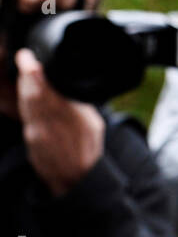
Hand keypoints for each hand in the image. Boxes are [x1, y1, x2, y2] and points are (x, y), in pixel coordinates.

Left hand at [15, 48, 103, 196]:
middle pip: (35, 95)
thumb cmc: (87, 149)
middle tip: (24, 59)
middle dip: (28, 76)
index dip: (37, 76)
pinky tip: (26, 92)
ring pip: (27, 104)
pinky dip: (25, 101)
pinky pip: (26, 115)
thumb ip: (77, 105)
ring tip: (25, 69)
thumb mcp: (92, 124)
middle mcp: (55, 125)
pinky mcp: (31, 139)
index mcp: (75, 119)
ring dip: (24, 86)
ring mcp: (40, 133)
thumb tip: (66, 85)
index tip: (29, 60)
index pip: (51, 92)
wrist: (77, 178)